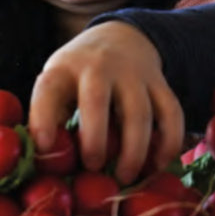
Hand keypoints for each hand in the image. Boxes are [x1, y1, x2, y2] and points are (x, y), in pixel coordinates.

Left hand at [28, 22, 184, 184]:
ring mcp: (133, 73)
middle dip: (95, 140)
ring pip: (139, 113)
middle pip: (97, 100)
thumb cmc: (78, 77)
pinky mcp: (160, 84)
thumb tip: (48, 163)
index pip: (48, 90)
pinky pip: (171, 114)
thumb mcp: (57, 85)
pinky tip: (158, 166)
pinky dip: (168, 143)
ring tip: (124, 177)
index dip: (44, 118)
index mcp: (64, 69)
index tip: (44, 148)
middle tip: (93, 167)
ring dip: (134, 151)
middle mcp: (98, 67)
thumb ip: (51, 117)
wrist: (120, 38)